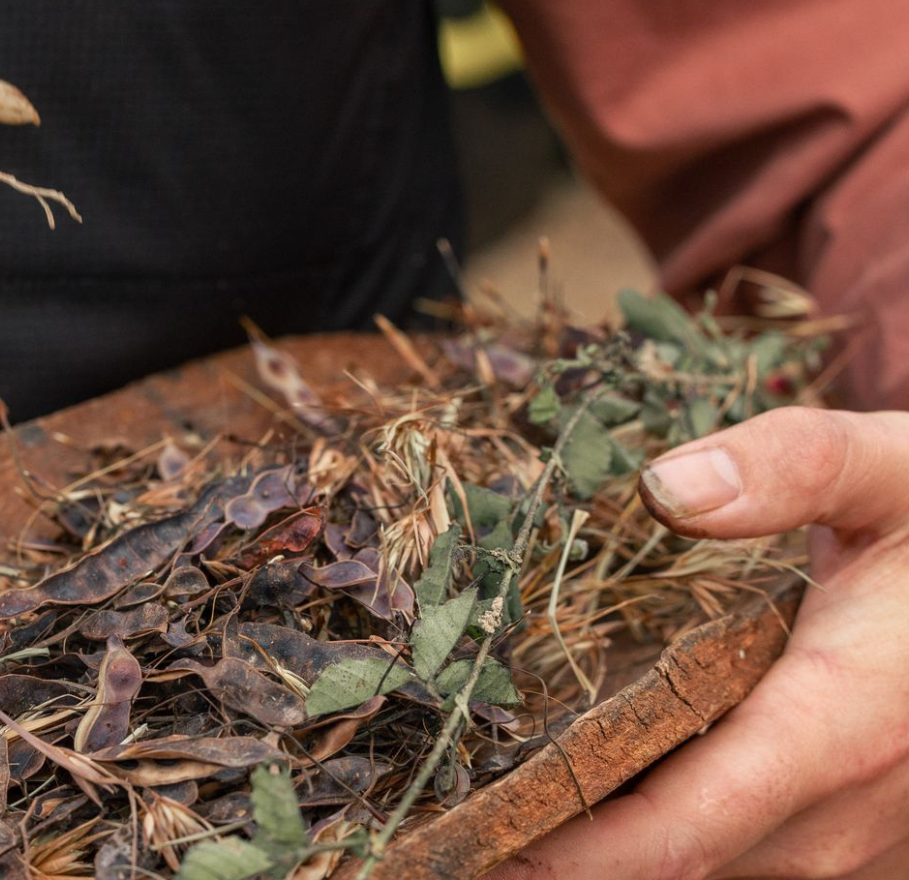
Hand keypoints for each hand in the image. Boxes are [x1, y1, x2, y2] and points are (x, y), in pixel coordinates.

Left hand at [487, 407, 908, 878]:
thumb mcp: (895, 468)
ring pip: (706, 871)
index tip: (471, 840)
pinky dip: (654, 839)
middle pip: (674, 867)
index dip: (568, 855)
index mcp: (843, 726)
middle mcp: (845, 811)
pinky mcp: (849, 839)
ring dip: (601, 851)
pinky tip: (576, 795)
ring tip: (489, 805)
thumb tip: (667, 485)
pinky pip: (737, 857)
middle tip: (440, 818)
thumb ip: (792, 464)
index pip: (683, 829)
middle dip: (555, 853)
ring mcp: (852, 839)